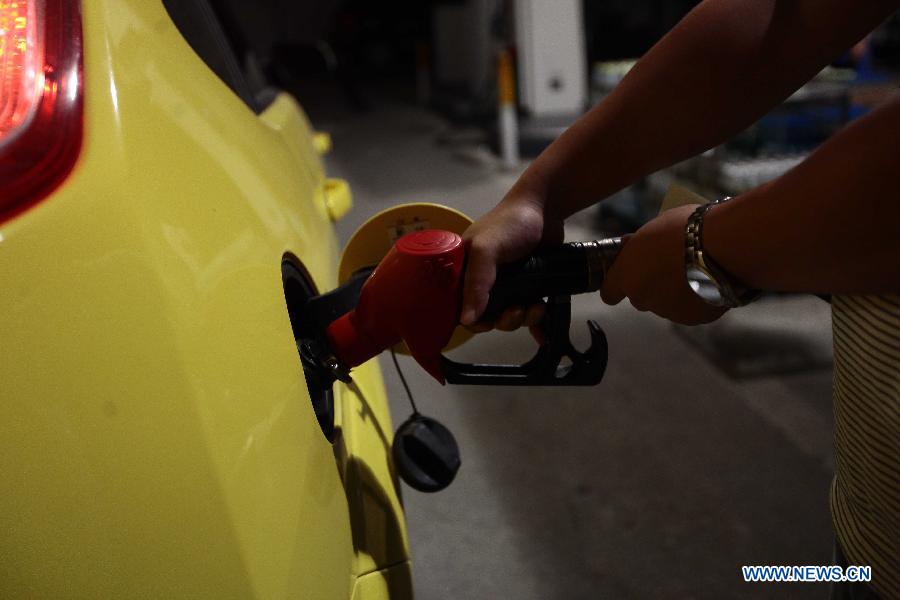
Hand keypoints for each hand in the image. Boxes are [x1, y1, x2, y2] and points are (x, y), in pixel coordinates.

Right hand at [460, 187, 563, 331]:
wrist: (546, 207)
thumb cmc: (511, 222)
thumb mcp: (487, 249)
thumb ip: (476, 282)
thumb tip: (467, 319)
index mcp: (464, 271)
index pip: (459, 306)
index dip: (473, 319)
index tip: (489, 320)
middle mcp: (483, 280)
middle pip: (488, 316)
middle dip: (505, 320)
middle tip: (518, 310)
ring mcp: (508, 284)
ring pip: (510, 316)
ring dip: (524, 318)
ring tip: (538, 307)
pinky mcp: (528, 285)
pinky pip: (529, 312)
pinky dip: (537, 325)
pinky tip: (544, 333)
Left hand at [601, 204, 726, 324]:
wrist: (723, 246)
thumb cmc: (685, 229)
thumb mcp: (653, 229)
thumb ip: (639, 245)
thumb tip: (631, 247)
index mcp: (626, 275)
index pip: (609, 292)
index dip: (617, 285)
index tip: (626, 278)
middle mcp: (642, 298)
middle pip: (640, 298)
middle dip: (650, 287)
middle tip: (669, 267)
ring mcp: (667, 311)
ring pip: (665, 305)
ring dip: (673, 294)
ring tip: (694, 271)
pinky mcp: (692, 319)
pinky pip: (690, 310)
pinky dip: (696, 300)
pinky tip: (709, 281)